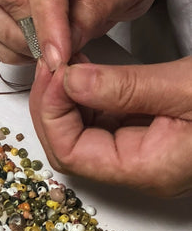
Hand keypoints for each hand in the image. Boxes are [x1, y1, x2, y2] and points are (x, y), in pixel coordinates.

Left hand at [29, 56, 191, 195]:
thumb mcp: (182, 88)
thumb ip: (124, 87)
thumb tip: (69, 80)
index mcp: (147, 169)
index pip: (69, 154)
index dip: (51, 111)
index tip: (55, 72)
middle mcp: (140, 168)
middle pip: (68, 146)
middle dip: (51, 103)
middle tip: (52, 63)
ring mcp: (143, 152)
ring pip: (82, 132)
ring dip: (66, 96)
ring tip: (67, 61)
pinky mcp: (148, 133)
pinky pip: (103, 120)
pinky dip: (87, 94)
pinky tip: (86, 70)